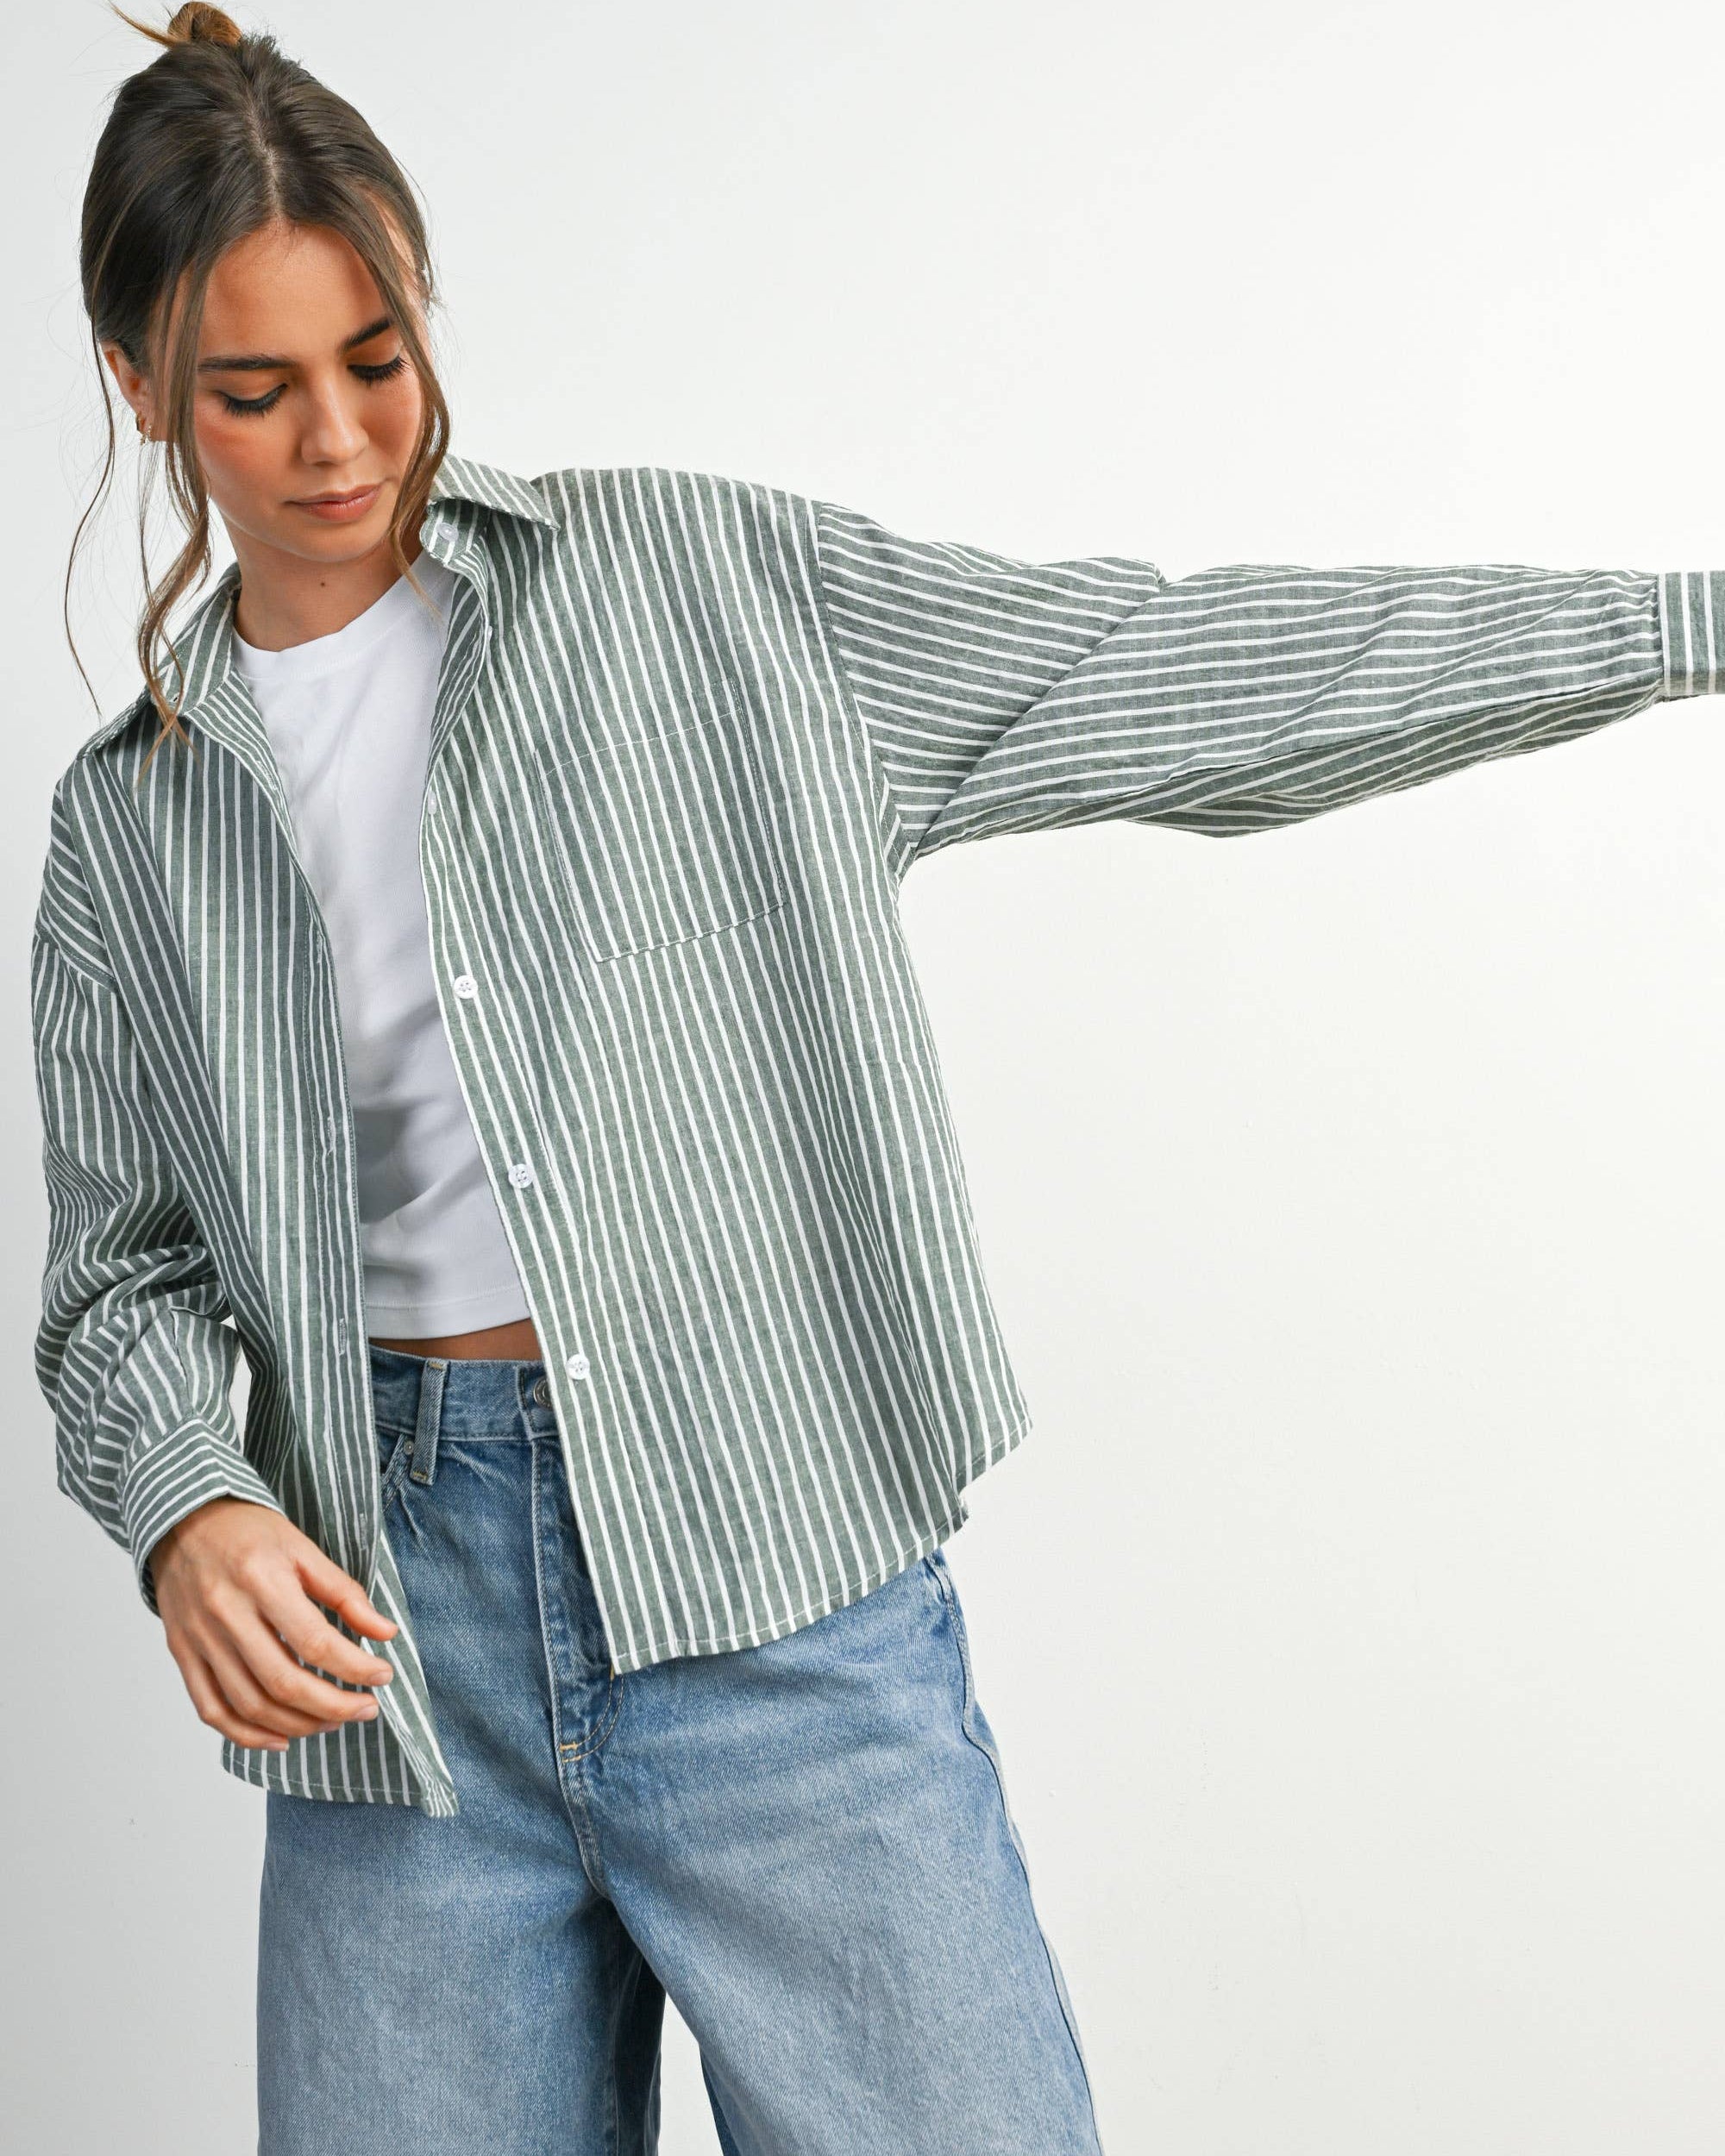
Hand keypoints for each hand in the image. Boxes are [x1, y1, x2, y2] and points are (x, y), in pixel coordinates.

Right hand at [148, 1496, 397, 1752]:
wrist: (182, 1521)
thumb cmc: (248, 1532)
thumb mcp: (304, 1549)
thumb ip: (345, 1593)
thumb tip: (387, 1633)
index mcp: (262, 1580)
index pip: (315, 1641)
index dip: (354, 1666)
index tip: (383, 1675)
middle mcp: (226, 1614)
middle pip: (282, 1682)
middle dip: (333, 1706)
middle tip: (367, 1709)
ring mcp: (199, 1639)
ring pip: (249, 1704)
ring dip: (298, 1724)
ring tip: (333, 1722)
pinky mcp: (183, 1654)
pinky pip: (211, 1710)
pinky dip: (246, 1735)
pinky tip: (281, 1739)